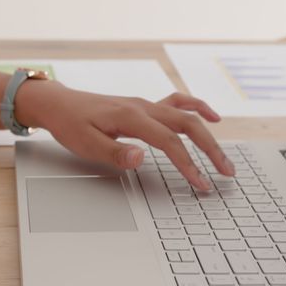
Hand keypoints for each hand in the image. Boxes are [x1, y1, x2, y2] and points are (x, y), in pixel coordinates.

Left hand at [17, 82, 233, 189]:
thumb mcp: (85, 144)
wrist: (58, 104)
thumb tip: (141, 158)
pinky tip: (212, 117)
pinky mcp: (143, 106)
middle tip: (226, 172)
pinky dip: (197, 108)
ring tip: (223, 156)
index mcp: (130, 117)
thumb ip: (114, 152)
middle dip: (210, 149)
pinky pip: (177, 102)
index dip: (188, 163)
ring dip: (208, 134)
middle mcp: (142, 107)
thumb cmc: (70, 124)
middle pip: (187, 125)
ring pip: (186, 115)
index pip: (169, 142)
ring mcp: (145, 104)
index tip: (201, 183)